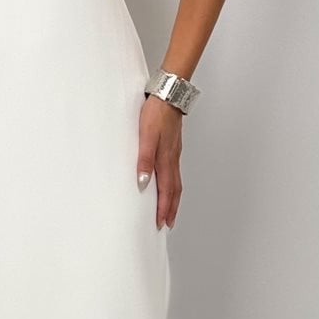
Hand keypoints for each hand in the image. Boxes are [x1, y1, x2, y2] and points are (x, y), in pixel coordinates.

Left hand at [137, 94, 182, 227]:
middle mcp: (172, 158)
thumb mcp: (146, 136)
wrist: (168, 94)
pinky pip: (175, 171)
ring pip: (176, 182)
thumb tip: (142, 182)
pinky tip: (168, 183)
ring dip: (173, 198)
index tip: (162, 223)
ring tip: (170, 210)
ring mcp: (174, 153)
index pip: (166, 190)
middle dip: (171, 209)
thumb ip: (144, 159)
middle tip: (167, 224)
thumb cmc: (156, 113)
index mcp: (166, 159)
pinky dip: (173, 184)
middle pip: (174, 190)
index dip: (164, 208)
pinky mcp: (172, 146)